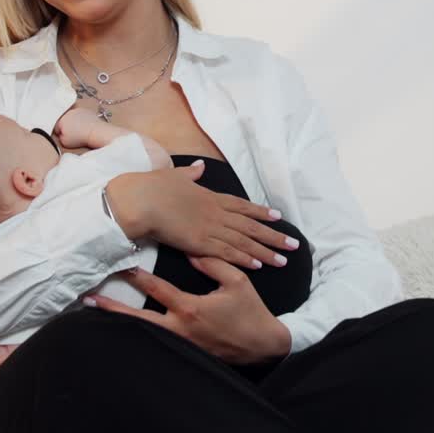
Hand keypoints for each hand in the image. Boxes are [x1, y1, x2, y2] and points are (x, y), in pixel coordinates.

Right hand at [54, 105, 100, 150]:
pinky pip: (81, 115)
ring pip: (72, 117)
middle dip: (67, 126)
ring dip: (74, 122)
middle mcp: (68, 113)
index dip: (61, 133)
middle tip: (73, 134)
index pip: (56, 127)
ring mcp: (78, 110)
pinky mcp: (86, 110)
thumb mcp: (64, 142)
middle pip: (64, 121)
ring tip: (80, 130)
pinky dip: (82, 119)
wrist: (95, 132)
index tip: (66, 137)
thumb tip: (60, 134)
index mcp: (61, 120)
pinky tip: (85, 126)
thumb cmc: (81, 137)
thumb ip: (59, 137)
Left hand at [87, 259, 291, 364]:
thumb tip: (188, 250)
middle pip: (137, 319)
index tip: (121, 264)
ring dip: (120, 323)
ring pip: (142, 333)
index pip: (158, 290)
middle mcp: (179, 328)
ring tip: (97, 314)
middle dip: (113, 309)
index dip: (138, 276)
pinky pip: (155, 341)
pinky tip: (123, 329)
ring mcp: (179, 343)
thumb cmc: (251, 311)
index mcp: (190, 309)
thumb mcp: (237, 281)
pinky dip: (137, 334)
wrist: (263, 346)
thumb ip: (212, 264)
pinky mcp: (183, 351)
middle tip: (89, 300)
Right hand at [105, 162, 298, 269]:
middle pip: (250, 226)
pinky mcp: (200, 243)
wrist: (140, 199)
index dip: (260, 212)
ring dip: (265, 251)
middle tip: (294, 244)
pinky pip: (227, 253)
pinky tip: (259, 265)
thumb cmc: (152, 186)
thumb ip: (189, 174)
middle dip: (273, 235)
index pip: (241, 205)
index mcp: (209, 196)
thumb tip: (198, 167)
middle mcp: (215, 212)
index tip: (277, 216)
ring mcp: (210, 228)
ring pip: (244, 241)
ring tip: (284, 259)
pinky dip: (244, 258)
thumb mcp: (174, 175)